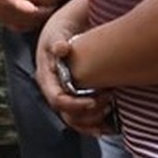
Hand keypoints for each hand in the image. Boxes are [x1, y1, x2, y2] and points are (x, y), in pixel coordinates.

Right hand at [0, 0, 51, 31]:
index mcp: (7, 1)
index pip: (32, 12)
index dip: (46, 10)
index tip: (55, 3)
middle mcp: (3, 13)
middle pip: (29, 22)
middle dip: (42, 17)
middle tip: (54, 8)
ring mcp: (1, 18)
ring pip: (24, 26)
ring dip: (35, 22)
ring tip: (45, 12)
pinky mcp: (1, 19)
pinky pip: (17, 27)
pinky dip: (27, 24)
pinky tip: (34, 16)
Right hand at [33, 8, 111, 136]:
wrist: (65, 30)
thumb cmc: (61, 31)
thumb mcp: (57, 33)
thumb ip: (57, 41)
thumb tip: (61, 48)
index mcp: (46, 78)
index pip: (57, 99)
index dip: (74, 105)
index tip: (93, 101)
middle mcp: (53, 91)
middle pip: (67, 115)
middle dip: (88, 115)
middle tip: (108, 103)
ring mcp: (63, 96)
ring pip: (75, 121)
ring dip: (93, 123)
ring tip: (111, 114)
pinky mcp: (74, 99)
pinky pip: (82, 119)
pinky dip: (95, 125)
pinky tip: (110, 126)